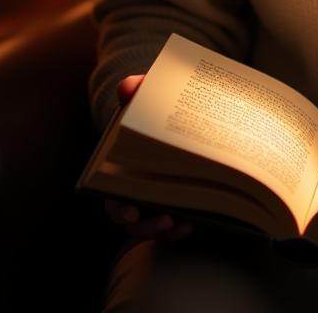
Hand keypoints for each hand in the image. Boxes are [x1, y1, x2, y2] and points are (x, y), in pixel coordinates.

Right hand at [103, 74, 194, 241]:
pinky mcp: (179, 205)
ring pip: (159, 227)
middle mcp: (135, 194)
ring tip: (187, 223)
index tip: (131, 212)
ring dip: (171, 230)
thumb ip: (137, 90)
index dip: (120, 210)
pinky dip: (188, 224)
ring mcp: (157, 203)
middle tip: (167, 219)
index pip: (113, 199)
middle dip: (149, 226)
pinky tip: (204, 218)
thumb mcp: (146, 97)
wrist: (173, 114)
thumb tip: (128, 87)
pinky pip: (180, 223)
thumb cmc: (153, 109)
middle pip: (136, 222)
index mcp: (119, 173)